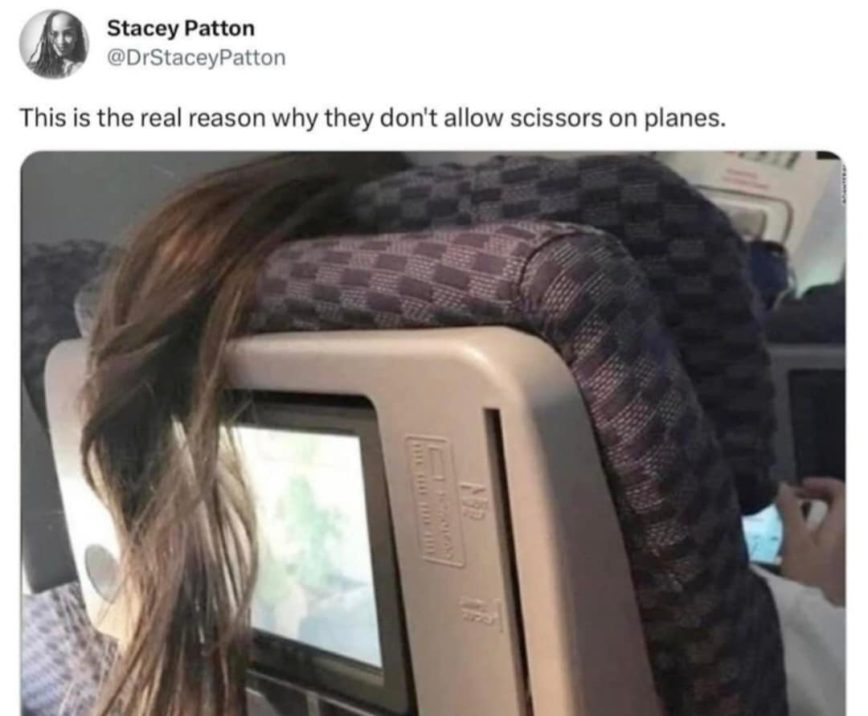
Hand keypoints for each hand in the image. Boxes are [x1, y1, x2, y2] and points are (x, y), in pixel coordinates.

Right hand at [777, 478, 845, 606]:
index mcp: (843, 525)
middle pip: (841, 503)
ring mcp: (847, 546)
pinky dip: (818, 525)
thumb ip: (790, 511)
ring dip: (816, 509)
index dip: (821, 483)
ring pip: (837, 518)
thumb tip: (782, 486)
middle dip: (817, 494)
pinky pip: (834, 532)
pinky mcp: (841, 557)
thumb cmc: (808, 574)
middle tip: (793, 498)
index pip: (842, 491)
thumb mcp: (795, 540)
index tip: (799, 486)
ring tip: (792, 514)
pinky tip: (800, 534)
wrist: (818, 610)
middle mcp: (850, 533)